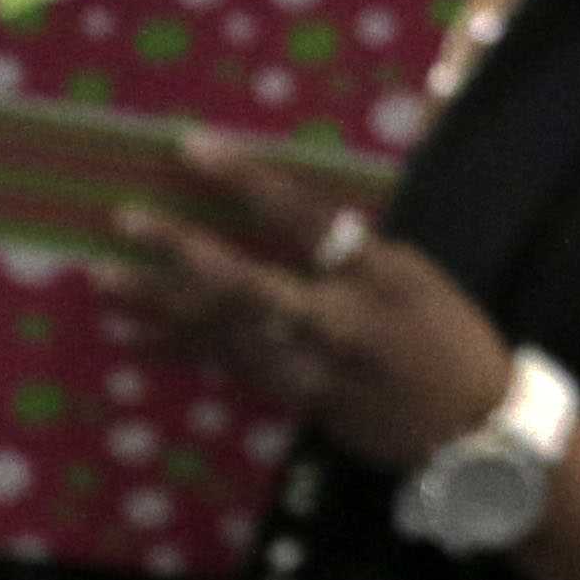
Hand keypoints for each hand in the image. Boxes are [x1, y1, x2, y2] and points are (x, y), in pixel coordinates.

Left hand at [101, 132, 514, 473]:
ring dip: (160, 307)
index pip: (306, 217)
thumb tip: (289, 219)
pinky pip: (229, 368)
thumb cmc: (450, 338)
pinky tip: (136, 338)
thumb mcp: (416, 277)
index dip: (246, 181)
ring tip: (105, 280)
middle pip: (246, 285)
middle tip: (127, 221)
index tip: (192, 149)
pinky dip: (180, 350)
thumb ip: (353, 253)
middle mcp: (339, 324)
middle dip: (182, 252)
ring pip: (224, 332)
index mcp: (378, 276)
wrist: (475, 431)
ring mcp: (314, 370)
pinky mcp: (298, 401)